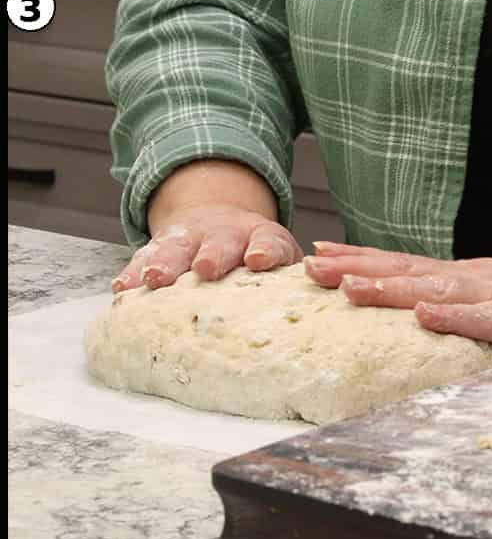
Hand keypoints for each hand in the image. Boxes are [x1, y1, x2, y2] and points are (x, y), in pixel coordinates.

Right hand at [113, 207, 301, 291]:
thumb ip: (291, 286)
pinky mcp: (161, 248)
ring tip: (157, 278)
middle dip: (214, 255)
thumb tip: (320, 319)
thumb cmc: (256, 256)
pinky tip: (124, 287)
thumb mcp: (278, 260)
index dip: (265, 250)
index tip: (260, 261)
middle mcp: (226, 236)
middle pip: (220, 243)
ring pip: (178, 248)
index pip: (268, 242)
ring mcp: (191, 240)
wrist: (219, 219)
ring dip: (168, 263)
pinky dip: (135, 272)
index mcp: (263, 239)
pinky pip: (144, 258)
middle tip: (207, 267)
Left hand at [305, 243, 491, 350]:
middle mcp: (472, 278)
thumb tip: (411, 330)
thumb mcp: (491, 309)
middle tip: (311, 266)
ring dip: (392, 287)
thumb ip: (456, 318)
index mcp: (462, 277)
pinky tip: (423, 314)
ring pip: (436, 289)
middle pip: (407, 269)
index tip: (321, 255)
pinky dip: (452, 315)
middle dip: (358, 267)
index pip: (404, 264)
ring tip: (351, 287)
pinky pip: (484, 317)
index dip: (362, 258)